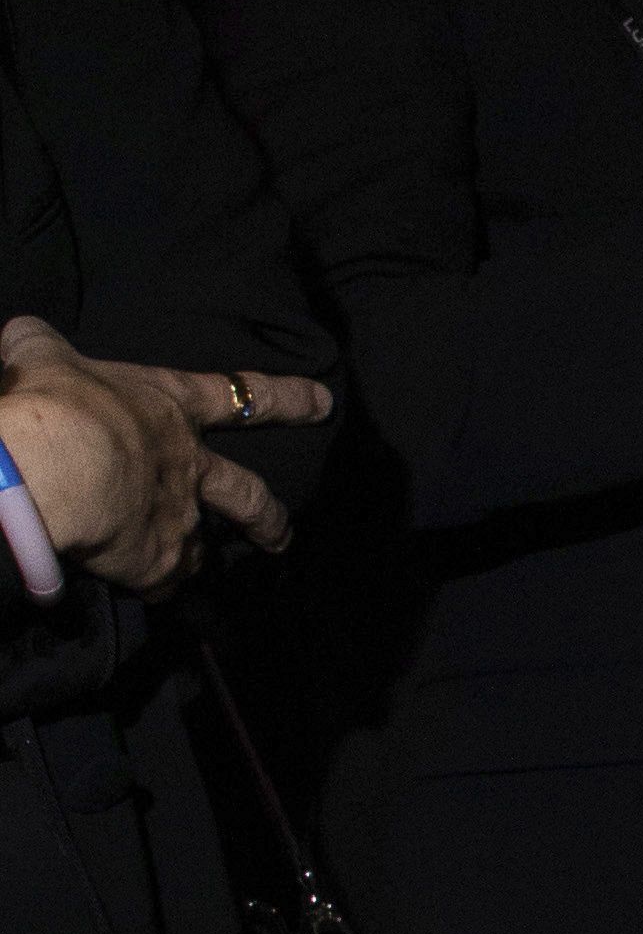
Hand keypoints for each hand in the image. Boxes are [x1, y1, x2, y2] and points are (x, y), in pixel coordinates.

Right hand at [0, 313, 327, 577]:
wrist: (50, 467)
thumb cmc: (52, 401)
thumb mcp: (40, 355)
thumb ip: (37, 345)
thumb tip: (22, 336)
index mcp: (169, 407)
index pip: (237, 394)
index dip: (283, 397)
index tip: (322, 403)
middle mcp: (187, 466)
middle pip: (246, 493)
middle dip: (268, 517)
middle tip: (283, 535)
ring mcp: (178, 520)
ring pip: (199, 549)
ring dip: (195, 560)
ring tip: (197, 580)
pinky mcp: (156, 565)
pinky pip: (162, 584)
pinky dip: (155, 589)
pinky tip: (148, 596)